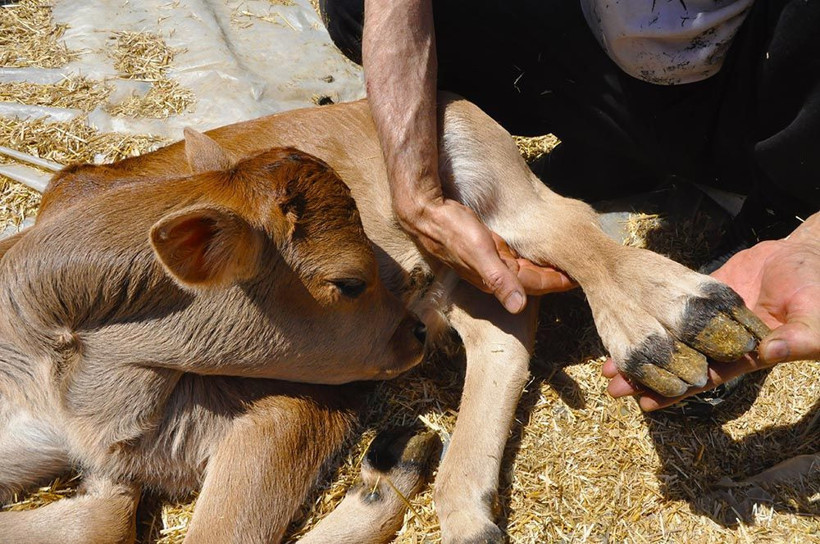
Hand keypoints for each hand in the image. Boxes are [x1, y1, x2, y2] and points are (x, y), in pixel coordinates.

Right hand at [398, 195, 575, 313]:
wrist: (427, 214)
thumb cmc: (452, 231)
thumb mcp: (479, 252)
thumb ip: (499, 279)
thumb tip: (518, 308)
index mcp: (496, 279)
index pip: (536, 285)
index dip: (558, 282)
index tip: (580, 278)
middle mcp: (495, 275)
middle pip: (533, 281)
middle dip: (556, 277)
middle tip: (582, 269)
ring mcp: (492, 263)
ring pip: (527, 270)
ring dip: (546, 268)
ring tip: (567, 262)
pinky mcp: (488, 249)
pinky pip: (517, 259)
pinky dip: (532, 257)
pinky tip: (541, 251)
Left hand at [603, 214, 819, 410]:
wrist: (806, 255)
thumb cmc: (817, 290)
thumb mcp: (813, 319)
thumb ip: (796, 339)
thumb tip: (769, 352)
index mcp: (747, 356)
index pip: (705, 379)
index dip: (677, 392)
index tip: (645, 404)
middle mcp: (722, 343)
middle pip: (678, 364)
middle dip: (647, 376)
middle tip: (613, 387)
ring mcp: (708, 321)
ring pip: (669, 339)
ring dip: (643, 350)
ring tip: (608, 364)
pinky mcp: (702, 297)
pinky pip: (671, 311)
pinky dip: (650, 319)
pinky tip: (625, 323)